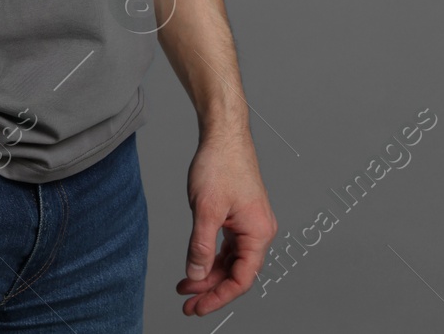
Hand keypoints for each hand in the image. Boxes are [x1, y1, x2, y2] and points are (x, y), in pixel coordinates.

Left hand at [176, 128, 276, 314]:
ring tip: (185, 287)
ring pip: (230, 261)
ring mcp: (249, 224)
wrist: (224, 135)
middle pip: (236, 273)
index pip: (241, 279)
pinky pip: (227, 246)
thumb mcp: (206, 209)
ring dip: (208, 275)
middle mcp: (259, 232)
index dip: (218, 297)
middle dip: (211, 290)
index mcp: (258, 233)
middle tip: (186, 304)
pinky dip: (210, 257)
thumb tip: (196, 276)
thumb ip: (201, 246)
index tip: (197, 307)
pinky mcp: (239, 217)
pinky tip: (194, 266)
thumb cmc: (220, 165)